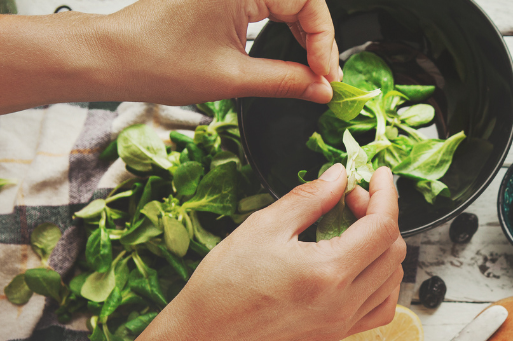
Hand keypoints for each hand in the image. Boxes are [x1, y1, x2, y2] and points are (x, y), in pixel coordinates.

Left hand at [99, 0, 340, 104]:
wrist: (113, 58)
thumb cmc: (156, 60)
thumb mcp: (233, 79)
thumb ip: (286, 81)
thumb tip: (321, 88)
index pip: (308, 5)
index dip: (324, 43)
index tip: (328, 75)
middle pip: (301, 1)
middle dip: (318, 39)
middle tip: (324, 76)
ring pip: (286, 2)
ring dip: (302, 34)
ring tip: (310, 70)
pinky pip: (266, 4)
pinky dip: (281, 28)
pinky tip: (289, 55)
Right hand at [166, 164, 405, 340]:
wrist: (208, 335)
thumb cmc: (226, 284)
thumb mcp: (265, 225)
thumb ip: (310, 197)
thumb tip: (339, 176)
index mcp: (329, 272)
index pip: (383, 227)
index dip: (385, 194)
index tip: (377, 176)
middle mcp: (345, 301)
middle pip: (394, 250)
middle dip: (380, 216)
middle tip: (348, 200)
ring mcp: (344, 321)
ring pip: (393, 278)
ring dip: (382, 246)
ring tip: (351, 229)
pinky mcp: (338, 332)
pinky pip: (382, 306)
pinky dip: (383, 281)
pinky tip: (361, 264)